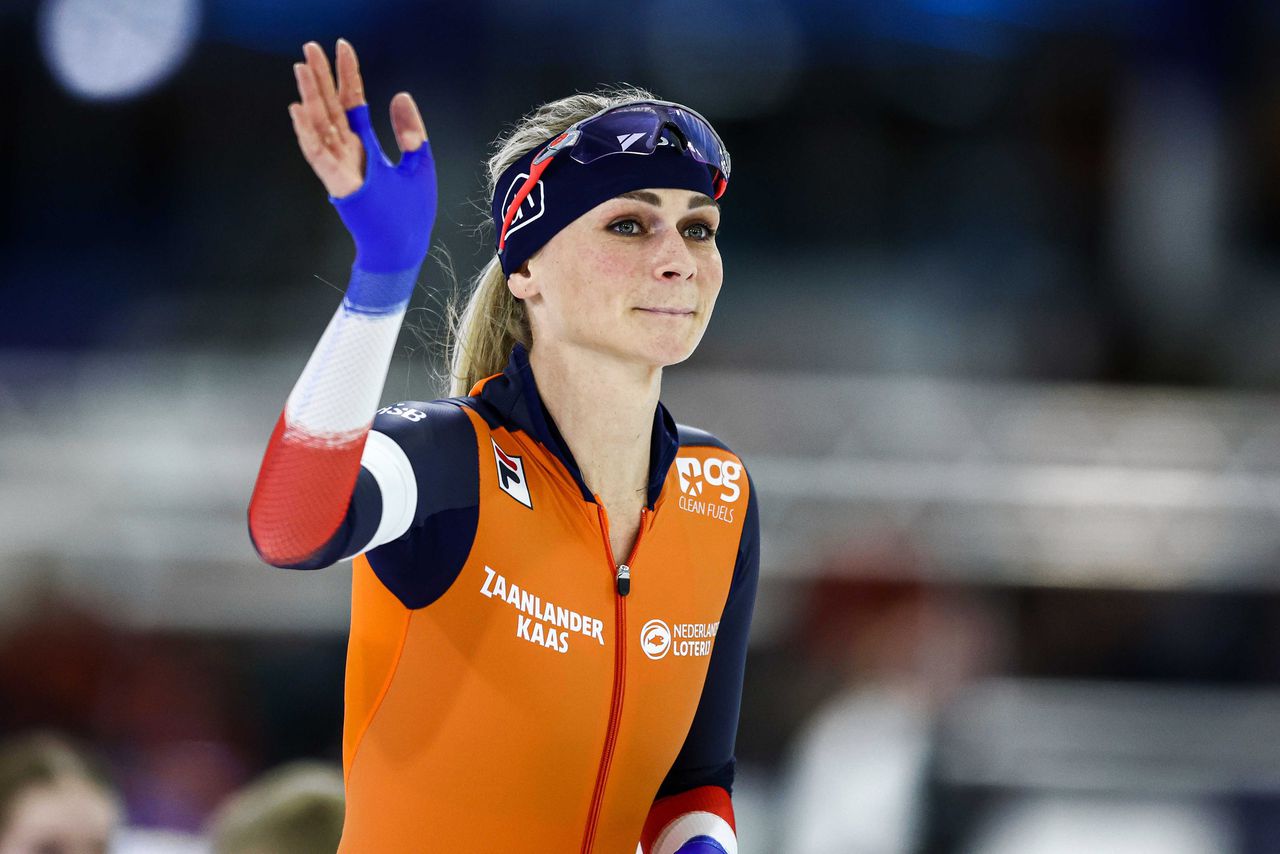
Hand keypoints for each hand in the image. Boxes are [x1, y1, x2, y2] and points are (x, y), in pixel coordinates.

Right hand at [288, 39, 426, 198]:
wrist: (403, 249)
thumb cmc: (408, 212)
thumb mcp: (418, 162)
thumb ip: (409, 130)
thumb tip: (400, 94)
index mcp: (365, 147)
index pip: (353, 102)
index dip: (347, 74)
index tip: (342, 46)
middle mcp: (349, 154)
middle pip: (331, 108)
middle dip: (321, 78)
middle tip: (309, 47)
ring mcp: (342, 169)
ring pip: (321, 126)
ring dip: (310, 97)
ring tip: (301, 68)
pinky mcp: (340, 186)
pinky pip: (319, 156)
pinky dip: (308, 133)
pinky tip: (298, 111)